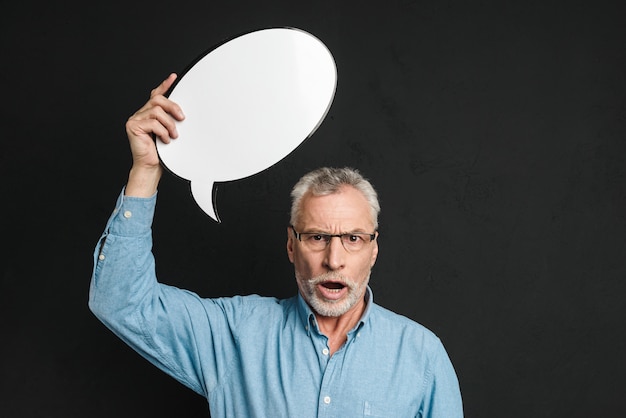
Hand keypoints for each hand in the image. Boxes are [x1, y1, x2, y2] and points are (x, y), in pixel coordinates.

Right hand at [125, 73, 184, 196]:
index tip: (174, 77)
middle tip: (182, 119)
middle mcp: (140, 114)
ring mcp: (135, 119)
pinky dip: (163, 132)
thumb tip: (183, 114)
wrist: (151, 167)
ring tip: (173, 135)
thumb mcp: (170, 133)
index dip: (164, 85)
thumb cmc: (161, 153)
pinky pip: (153, 122)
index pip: (156, 95)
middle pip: (157, 99)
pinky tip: (165, 140)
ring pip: (156, 110)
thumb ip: (172, 121)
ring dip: (169, 124)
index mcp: (149, 114)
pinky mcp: (133, 126)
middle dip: (173, 107)